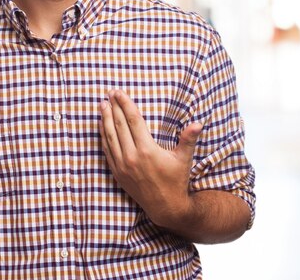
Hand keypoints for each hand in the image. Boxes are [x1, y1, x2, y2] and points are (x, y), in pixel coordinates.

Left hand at [99, 90, 202, 227]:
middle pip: (119, 125)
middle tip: (109, 93)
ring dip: (105, 119)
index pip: (133, 121)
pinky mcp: (117, 172)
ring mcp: (122, 165)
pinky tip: (101, 125)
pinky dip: (103, 135)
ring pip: (109, 136)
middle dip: (113, 107)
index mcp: (147, 150)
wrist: (165, 207)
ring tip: (102, 105)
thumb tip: (198, 123)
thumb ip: (188, 139)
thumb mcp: (183, 159)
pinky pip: (106, 149)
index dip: (125, 104)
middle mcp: (132, 157)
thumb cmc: (176, 180)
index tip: (119, 93)